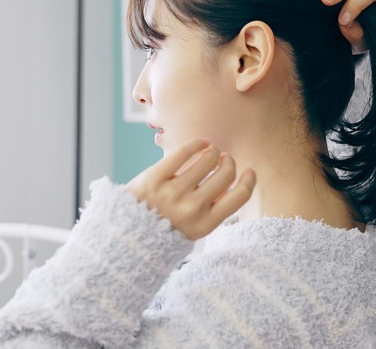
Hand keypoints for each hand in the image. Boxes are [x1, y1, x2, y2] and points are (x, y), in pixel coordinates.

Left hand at [124, 138, 255, 239]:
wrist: (126, 232)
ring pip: (207, 159)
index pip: (239, 197)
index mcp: (204, 225)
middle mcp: (191, 209)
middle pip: (226, 174)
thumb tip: (233, 178)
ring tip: (210, 152)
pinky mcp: (154, 177)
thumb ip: (214, 209)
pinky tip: (201, 143)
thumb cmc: (165, 227)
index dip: (249, 180)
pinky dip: (197, 143)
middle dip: (229, 162)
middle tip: (224, 159)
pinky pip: (183, 152)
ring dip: (213, 152)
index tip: (248, 171)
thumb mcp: (193, 229)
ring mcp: (172, 193)